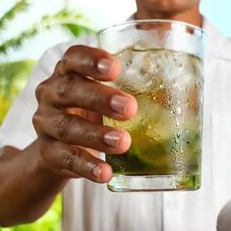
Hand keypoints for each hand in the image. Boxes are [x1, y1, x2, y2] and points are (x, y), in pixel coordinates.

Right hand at [32, 45, 136, 182]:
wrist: (57, 149)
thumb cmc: (90, 112)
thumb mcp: (102, 95)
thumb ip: (129, 88)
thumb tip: (184, 89)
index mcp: (66, 73)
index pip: (73, 58)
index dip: (91, 60)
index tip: (116, 67)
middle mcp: (51, 95)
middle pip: (70, 91)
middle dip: (100, 99)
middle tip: (129, 108)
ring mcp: (46, 124)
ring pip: (67, 127)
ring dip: (96, 135)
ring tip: (123, 143)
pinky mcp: (48, 153)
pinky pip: (67, 158)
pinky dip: (87, 166)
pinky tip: (105, 172)